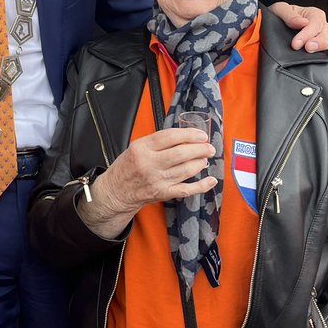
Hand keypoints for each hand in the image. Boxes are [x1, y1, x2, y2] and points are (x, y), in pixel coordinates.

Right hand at [80, 129, 215, 237]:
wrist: (116, 191)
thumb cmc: (127, 167)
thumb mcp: (136, 147)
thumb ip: (158, 141)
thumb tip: (185, 136)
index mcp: (142, 148)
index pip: (170, 137)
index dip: (189, 134)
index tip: (201, 135)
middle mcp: (149, 164)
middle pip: (181, 153)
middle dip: (200, 149)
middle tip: (209, 147)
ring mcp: (157, 180)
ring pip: (186, 170)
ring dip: (200, 163)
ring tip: (205, 158)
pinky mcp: (163, 193)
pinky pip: (186, 190)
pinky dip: (201, 186)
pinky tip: (211, 180)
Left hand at [269, 2, 327, 61]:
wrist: (275, 24)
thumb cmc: (280, 16)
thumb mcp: (280, 10)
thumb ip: (289, 15)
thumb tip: (302, 22)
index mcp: (312, 14)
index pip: (314, 24)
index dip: (306, 34)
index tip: (296, 44)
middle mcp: (321, 26)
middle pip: (325, 34)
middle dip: (318, 42)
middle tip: (308, 48)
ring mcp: (324, 37)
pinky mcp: (323, 48)